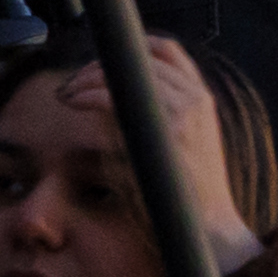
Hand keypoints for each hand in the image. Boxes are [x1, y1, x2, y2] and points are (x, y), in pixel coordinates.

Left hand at [58, 44, 266, 276]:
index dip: (132, 48)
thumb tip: (118, 110)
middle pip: (143, 56)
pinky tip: (73, 102)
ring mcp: (184, 111)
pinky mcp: (166, 129)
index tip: (103, 61)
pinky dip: (89, 94)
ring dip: (89, 76)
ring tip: (67, 92)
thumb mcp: (184, 150)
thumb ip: (161, 123)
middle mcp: (196, 99)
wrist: (210, 228)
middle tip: (75, 80)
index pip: (169, 51)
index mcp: (203, 101)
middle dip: (102, 63)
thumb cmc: (190, 199)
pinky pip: (116, 96)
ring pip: (128, 72)